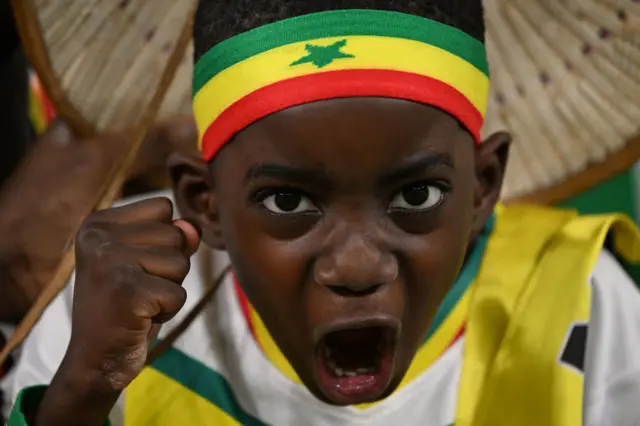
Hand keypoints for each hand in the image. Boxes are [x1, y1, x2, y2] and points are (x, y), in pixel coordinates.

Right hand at [36, 198, 199, 425]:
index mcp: (98, 222)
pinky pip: (178, 294)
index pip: (163, 207)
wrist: (96, 359)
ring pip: (181, 263)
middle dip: (169, 268)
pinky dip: (168, 311)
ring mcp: (109, 263)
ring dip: (168, 289)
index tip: (135, 265)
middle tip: (137, 289)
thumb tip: (192, 229)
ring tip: (138, 302)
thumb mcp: (150, 261)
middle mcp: (97, 236)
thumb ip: (175, 236)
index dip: (163, 240)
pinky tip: (139, 318)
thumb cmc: (127, 304)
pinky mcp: (127, 293)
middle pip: (175, 235)